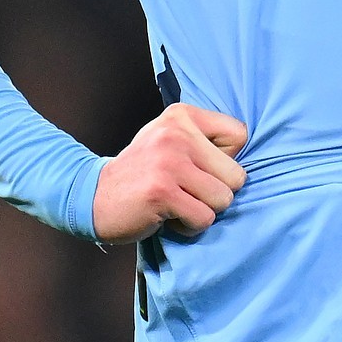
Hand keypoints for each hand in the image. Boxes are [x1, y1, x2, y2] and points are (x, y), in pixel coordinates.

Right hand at [93, 104, 249, 242]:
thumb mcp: (171, 140)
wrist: (92, 196)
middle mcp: (176, 133)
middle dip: (216, 193)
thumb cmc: (143, 173)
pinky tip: (167, 215)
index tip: (198, 167)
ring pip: (223, 200)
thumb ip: (205, 141)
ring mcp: (169, 161)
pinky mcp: (161, 191)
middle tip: (185, 191)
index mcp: (182, 115)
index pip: (239, 135)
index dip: (225, 161)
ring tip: (175, 202)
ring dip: (202, 211)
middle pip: (236, 175)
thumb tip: (248, 159)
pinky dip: (189, 226)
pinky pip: (203, 219)